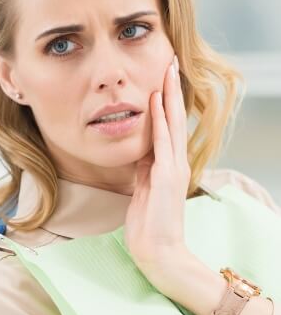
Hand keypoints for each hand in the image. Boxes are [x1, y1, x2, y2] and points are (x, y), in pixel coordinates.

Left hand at [123, 54, 190, 272]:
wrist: (159, 251)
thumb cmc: (149, 224)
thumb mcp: (144, 189)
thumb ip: (144, 168)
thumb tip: (140, 150)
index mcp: (168, 166)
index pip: (168, 126)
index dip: (165, 102)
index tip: (162, 78)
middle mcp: (175, 163)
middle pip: (174, 119)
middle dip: (171, 90)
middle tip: (170, 63)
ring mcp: (173, 169)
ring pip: (172, 125)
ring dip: (168, 97)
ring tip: (167, 72)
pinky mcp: (166, 178)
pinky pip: (162, 144)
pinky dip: (160, 122)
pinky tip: (156, 102)